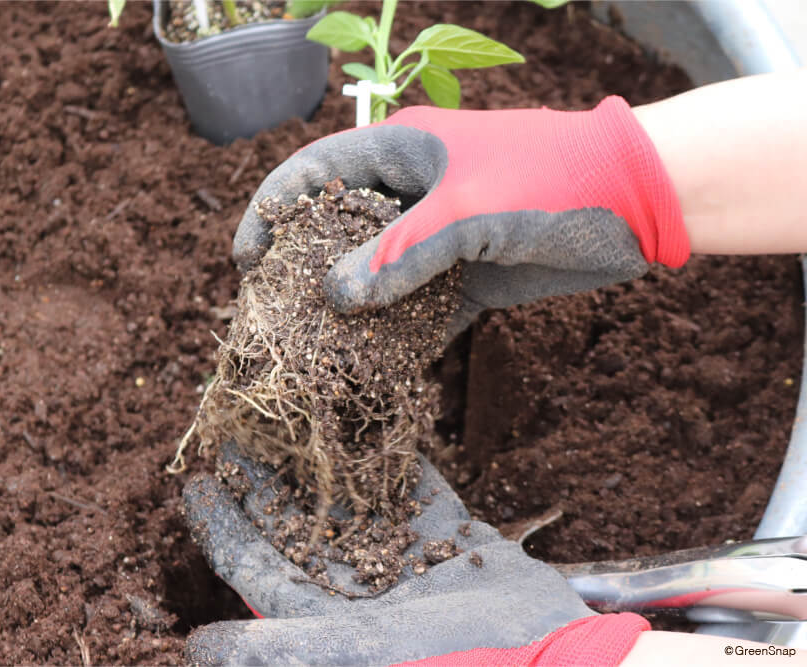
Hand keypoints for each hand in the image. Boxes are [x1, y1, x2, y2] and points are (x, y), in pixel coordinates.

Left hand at [182, 441, 648, 664]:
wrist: (542, 664)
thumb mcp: (345, 657)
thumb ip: (272, 650)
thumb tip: (191, 646)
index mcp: (319, 618)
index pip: (254, 563)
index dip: (222, 523)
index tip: (195, 477)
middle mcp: (354, 588)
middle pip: (294, 520)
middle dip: (266, 473)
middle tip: (239, 422)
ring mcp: (405, 561)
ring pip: (350, 497)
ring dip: (321, 455)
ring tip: (294, 405)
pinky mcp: (452, 540)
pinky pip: (416, 488)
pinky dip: (394, 455)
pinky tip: (374, 414)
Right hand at [233, 97, 689, 336]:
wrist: (638, 201)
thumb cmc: (550, 179)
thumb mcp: (466, 212)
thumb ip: (397, 255)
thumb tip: (333, 299)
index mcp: (397, 152)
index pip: (311, 175)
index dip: (272, 214)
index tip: (247, 264)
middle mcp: (408, 194)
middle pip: (335, 232)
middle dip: (304, 275)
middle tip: (274, 320)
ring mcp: (437, 238)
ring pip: (375, 276)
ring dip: (352, 314)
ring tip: (318, 356)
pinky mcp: (465, 276)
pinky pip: (418, 310)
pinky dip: (400, 338)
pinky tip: (378, 371)